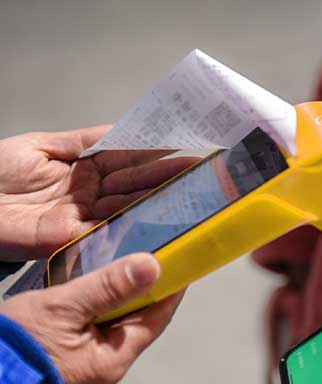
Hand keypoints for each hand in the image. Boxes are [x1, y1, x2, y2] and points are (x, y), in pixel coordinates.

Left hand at [0, 127, 195, 259]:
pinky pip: (110, 231)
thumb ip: (84, 140)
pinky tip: (161, 219)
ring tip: (191, 193)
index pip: (128, 161)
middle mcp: (93, 195)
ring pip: (130, 206)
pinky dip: (136, 226)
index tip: (185, 150)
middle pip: (135, 185)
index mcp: (86, 169)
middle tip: (200, 173)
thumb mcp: (43, 145)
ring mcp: (87, 217)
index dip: (156, 156)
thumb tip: (124, 130)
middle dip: (167, 179)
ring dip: (159, 201)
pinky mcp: (76, 238)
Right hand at [0, 253, 182, 383]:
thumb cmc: (19, 343)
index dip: (172, 289)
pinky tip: (103, 285)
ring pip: (119, 323)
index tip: (181, 262)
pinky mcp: (73, 358)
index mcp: (113, 358)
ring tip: (132, 264)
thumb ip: (108, 287)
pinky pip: (100, 327)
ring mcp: (90, 364)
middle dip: (149, 289)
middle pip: (140, 321)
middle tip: (156, 256)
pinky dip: (107, 305)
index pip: (157, 318)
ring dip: (127, 296)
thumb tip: (154, 266)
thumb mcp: (64, 307)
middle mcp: (108, 365)